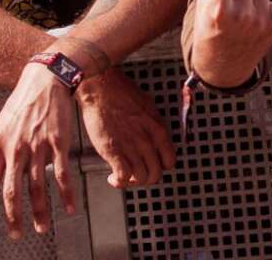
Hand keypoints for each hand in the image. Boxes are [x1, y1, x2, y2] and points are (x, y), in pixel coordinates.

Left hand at [0, 62, 76, 238]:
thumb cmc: (20, 104)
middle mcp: (16, 148)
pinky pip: (62, 173)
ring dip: (40, 211)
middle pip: (13, 190)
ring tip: (42, 228)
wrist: (46, 79)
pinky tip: (70, 208)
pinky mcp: (59, 141)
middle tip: (16, 235)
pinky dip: (67, 194)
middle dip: (13, 217)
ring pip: (38, 186)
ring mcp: (38, 145)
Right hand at [76, 70, 174, 188]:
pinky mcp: (113, 151)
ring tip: (123, 177)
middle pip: (155, 173)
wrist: (101, 87)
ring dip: (132, 182)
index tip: (152, 166)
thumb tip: (153, 139)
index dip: (160, 167)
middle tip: (136, 176)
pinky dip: (119, 182)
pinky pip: (123, 176)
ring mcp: (131, 147)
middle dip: (146, 178)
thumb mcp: (148, 108)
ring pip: (140, 178)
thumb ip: (152, 127)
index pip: (170, 161)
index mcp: (158, 129)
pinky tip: (113, 178)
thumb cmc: (121, 93)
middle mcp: (147, 140)